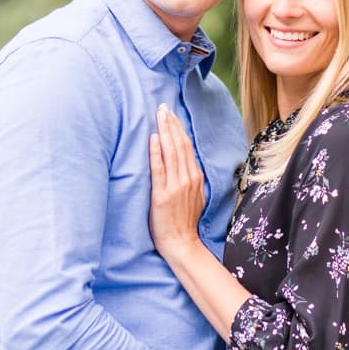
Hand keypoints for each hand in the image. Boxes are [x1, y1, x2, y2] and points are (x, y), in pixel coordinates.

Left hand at [148, 105, 204, 254]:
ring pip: (171, 152)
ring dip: (165, 131)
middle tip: (163, 106)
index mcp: (195, 177)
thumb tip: (183, 161)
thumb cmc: (183, 221)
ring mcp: (175, 186)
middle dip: (171, 123)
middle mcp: (187, 179)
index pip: (186, 147)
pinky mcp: (162, 195)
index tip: (171, 113)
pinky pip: (159, 169)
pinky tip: (153, 138)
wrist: (181, 244)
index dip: (178, 128)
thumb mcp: (193, 195)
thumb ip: (189, 177)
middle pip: (179, 145)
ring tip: (159, 114)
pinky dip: (156, 152)